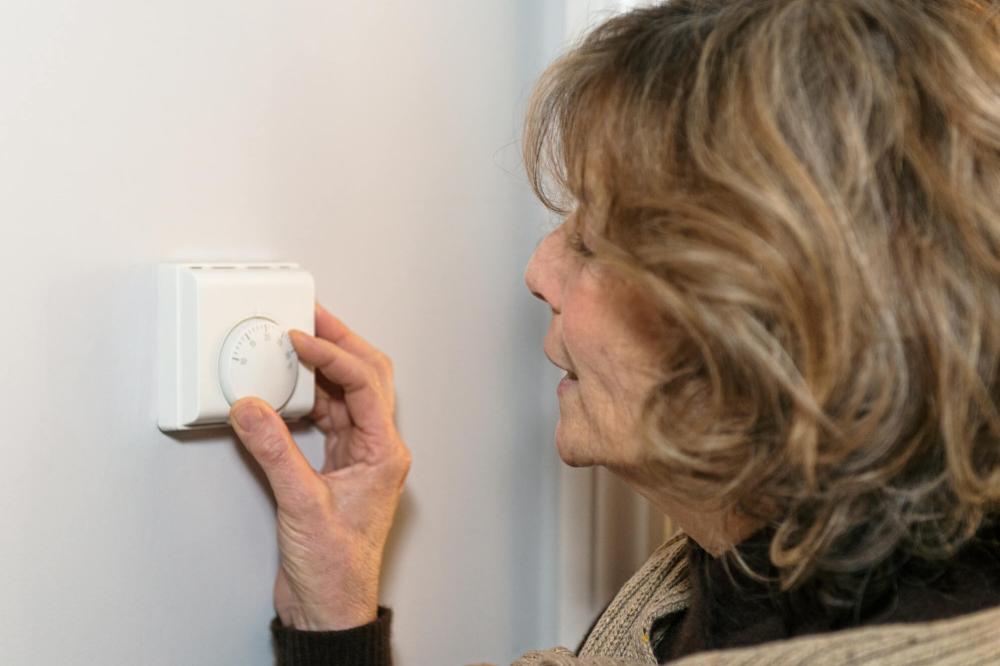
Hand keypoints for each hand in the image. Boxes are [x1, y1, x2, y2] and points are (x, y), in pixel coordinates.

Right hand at [229, 304, 410, 630]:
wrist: (329, 607)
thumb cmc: (337, 569)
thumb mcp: (301, 504)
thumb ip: (273, 452)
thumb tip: (251, 408)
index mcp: (384, 452)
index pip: (365, 384)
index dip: (332, 355)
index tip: (301, 339)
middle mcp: (376, 448)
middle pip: (367, 377)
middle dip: (340, 343)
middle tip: (311, 315)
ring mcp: (356, 456)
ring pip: (347, 394)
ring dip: (324, 366)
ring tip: (298, 340)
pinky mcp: (333, 467)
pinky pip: (325, 417)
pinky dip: (306, 397)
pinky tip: (285, 388)